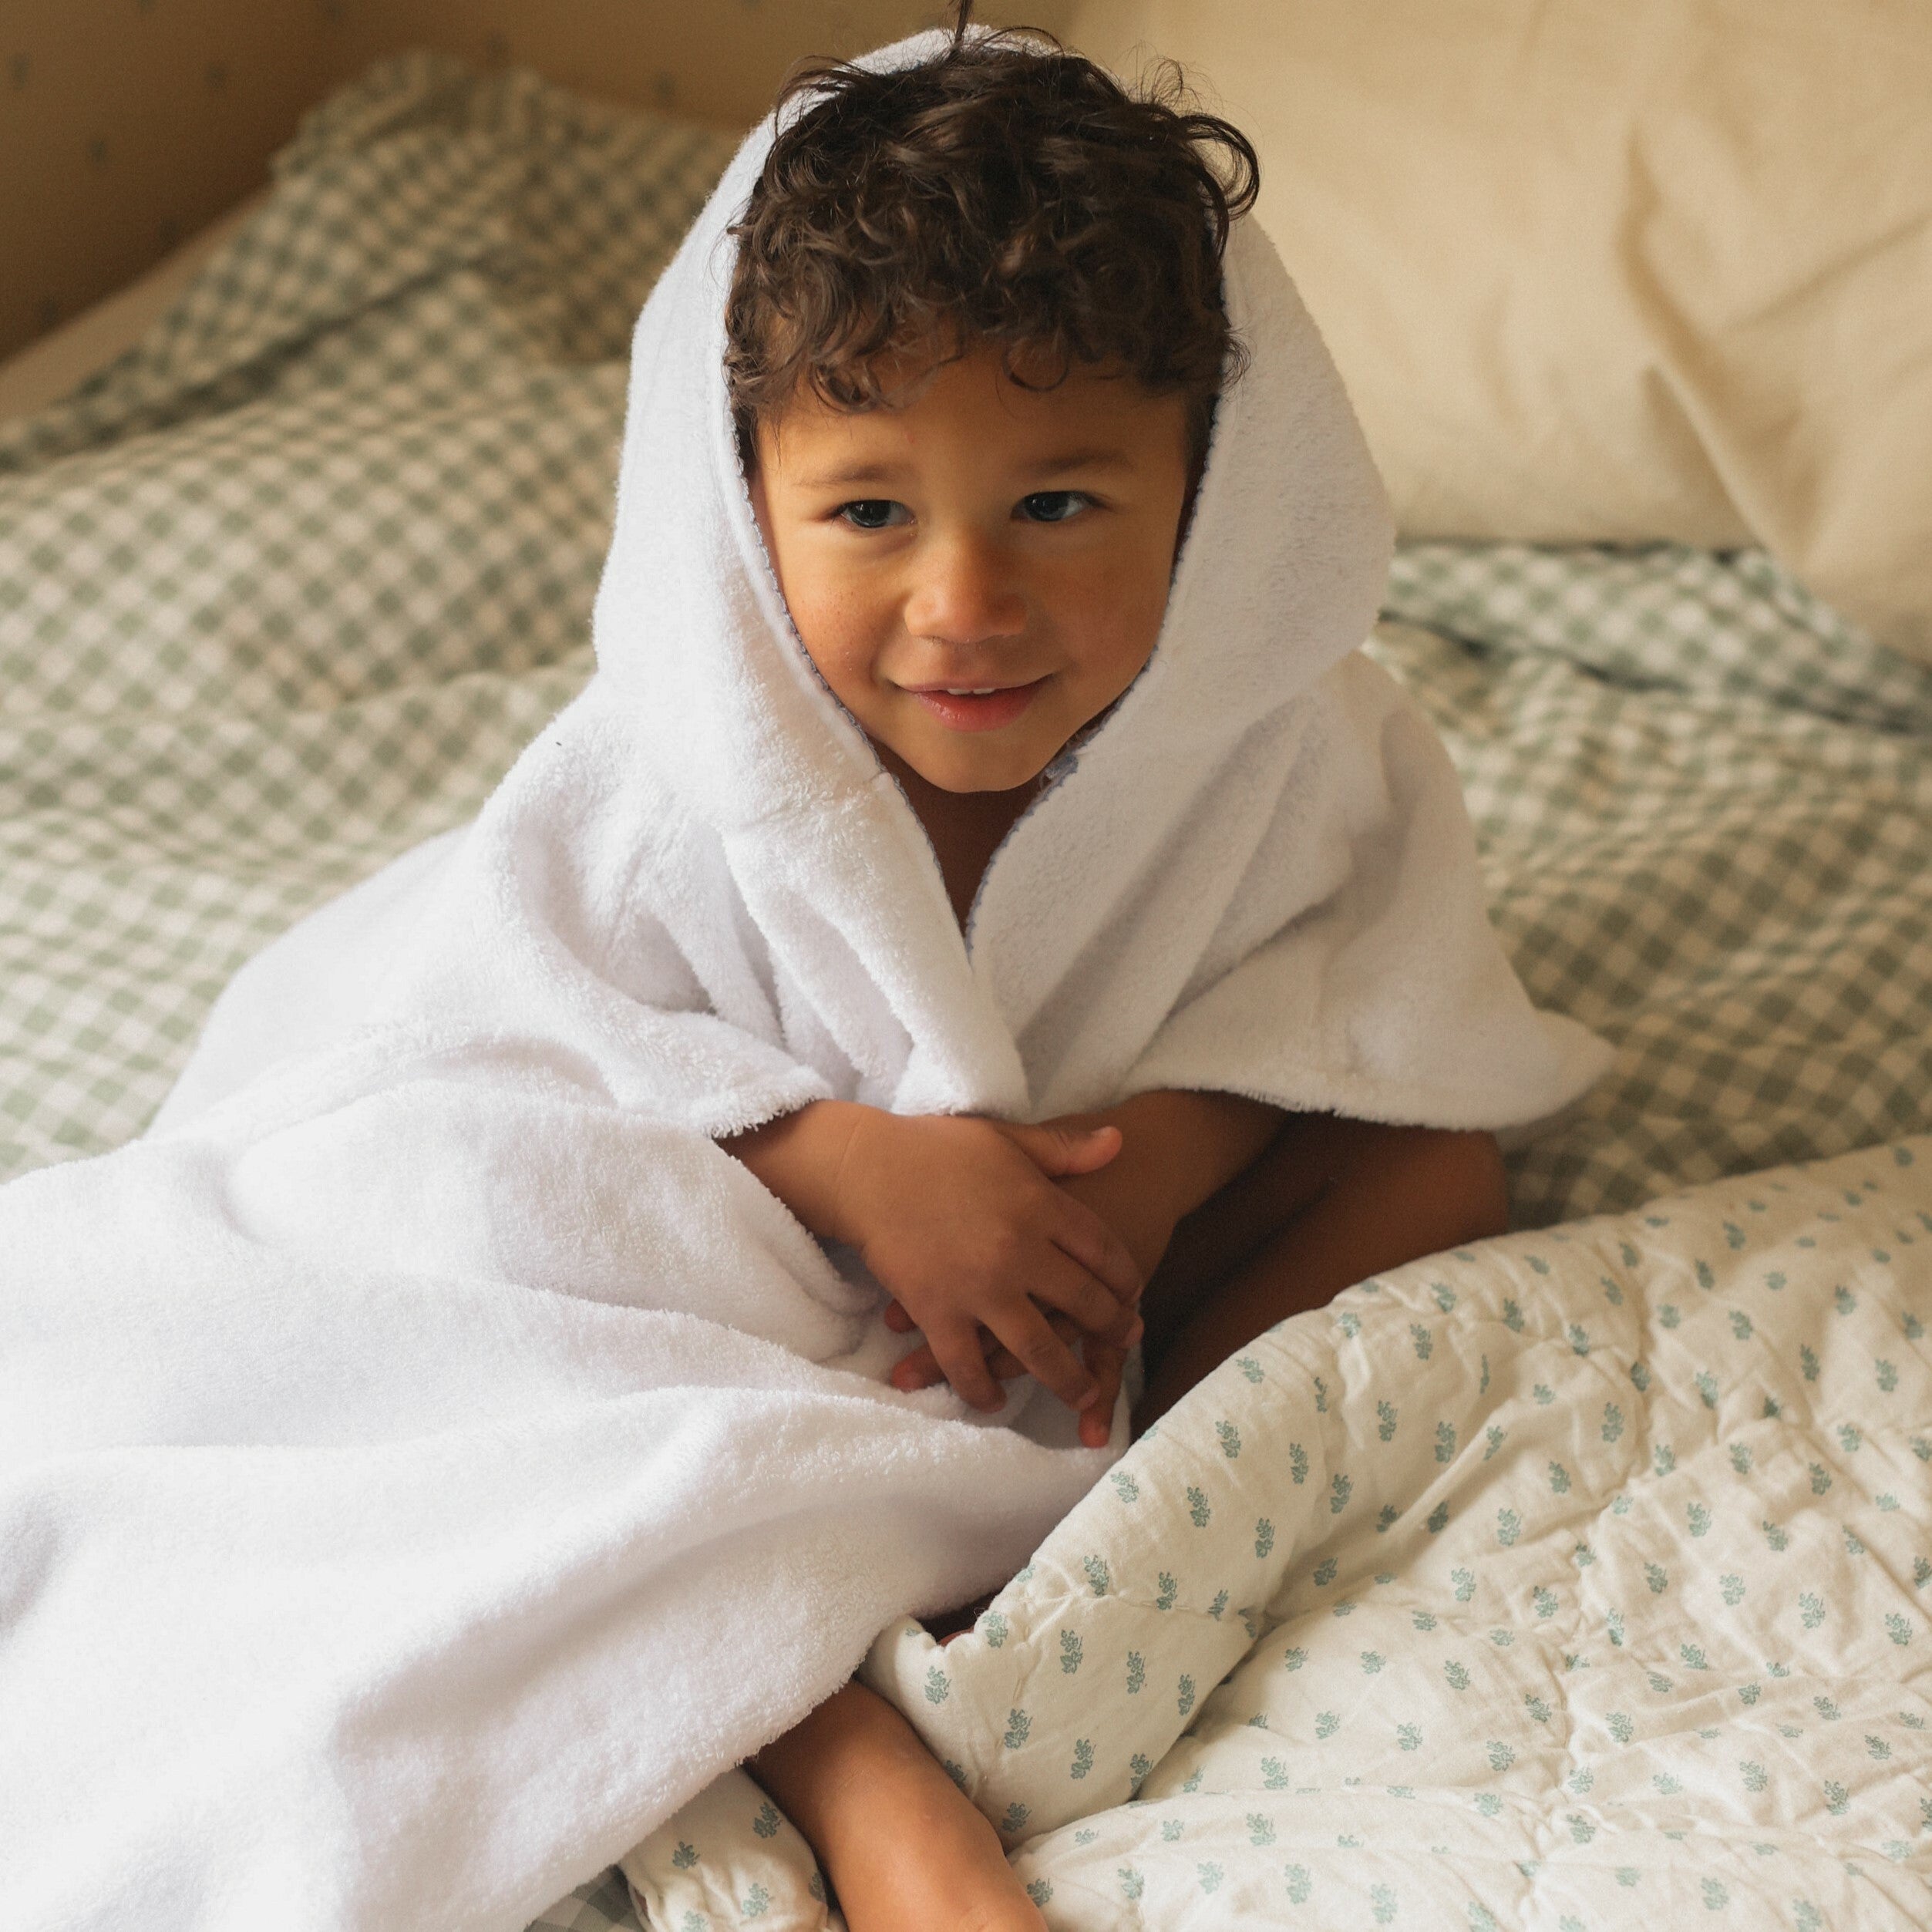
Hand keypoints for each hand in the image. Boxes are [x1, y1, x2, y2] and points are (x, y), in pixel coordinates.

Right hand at [829, 1110, 1143, 1416]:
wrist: (865, 1168)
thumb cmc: (935, 1147)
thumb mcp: (1006, 1138)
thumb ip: (1064, 1149)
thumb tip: (1119, 1141)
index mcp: (1041, 1205)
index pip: (1105, 1250)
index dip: (1126, 1278)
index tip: (1134, 1293)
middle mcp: (1019, 1251)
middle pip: (1084, 1302)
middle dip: (1113, 1328)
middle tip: (1126, 1341)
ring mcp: (979, 1287)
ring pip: (1039, 1348)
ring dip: (1068, 1378)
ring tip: (1084, 1392)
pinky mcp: (938, 1312)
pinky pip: (969, 1365)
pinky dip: (984, 1389)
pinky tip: (996, 1397)